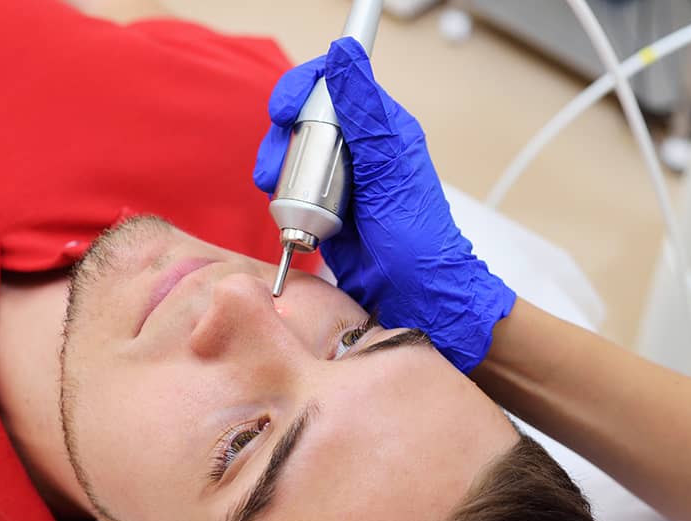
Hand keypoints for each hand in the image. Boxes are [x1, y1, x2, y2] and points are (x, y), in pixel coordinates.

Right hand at [254, 37, 515, 371]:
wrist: (415, 296)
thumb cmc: (416, 238)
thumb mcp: (388, 167)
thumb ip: (363, 110)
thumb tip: (343, 54)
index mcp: (380, 128)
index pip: (332, 85)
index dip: (301, 89)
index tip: (282, 112)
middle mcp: (361, 148)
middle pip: (303, 118)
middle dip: (281, 138)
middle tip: (273, 168)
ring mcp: (341, 179)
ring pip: (293, 152)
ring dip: (278, 170)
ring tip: (277, 195)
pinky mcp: (326, 208)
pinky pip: (293, 187)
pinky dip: (283, 197)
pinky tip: (288, 215)